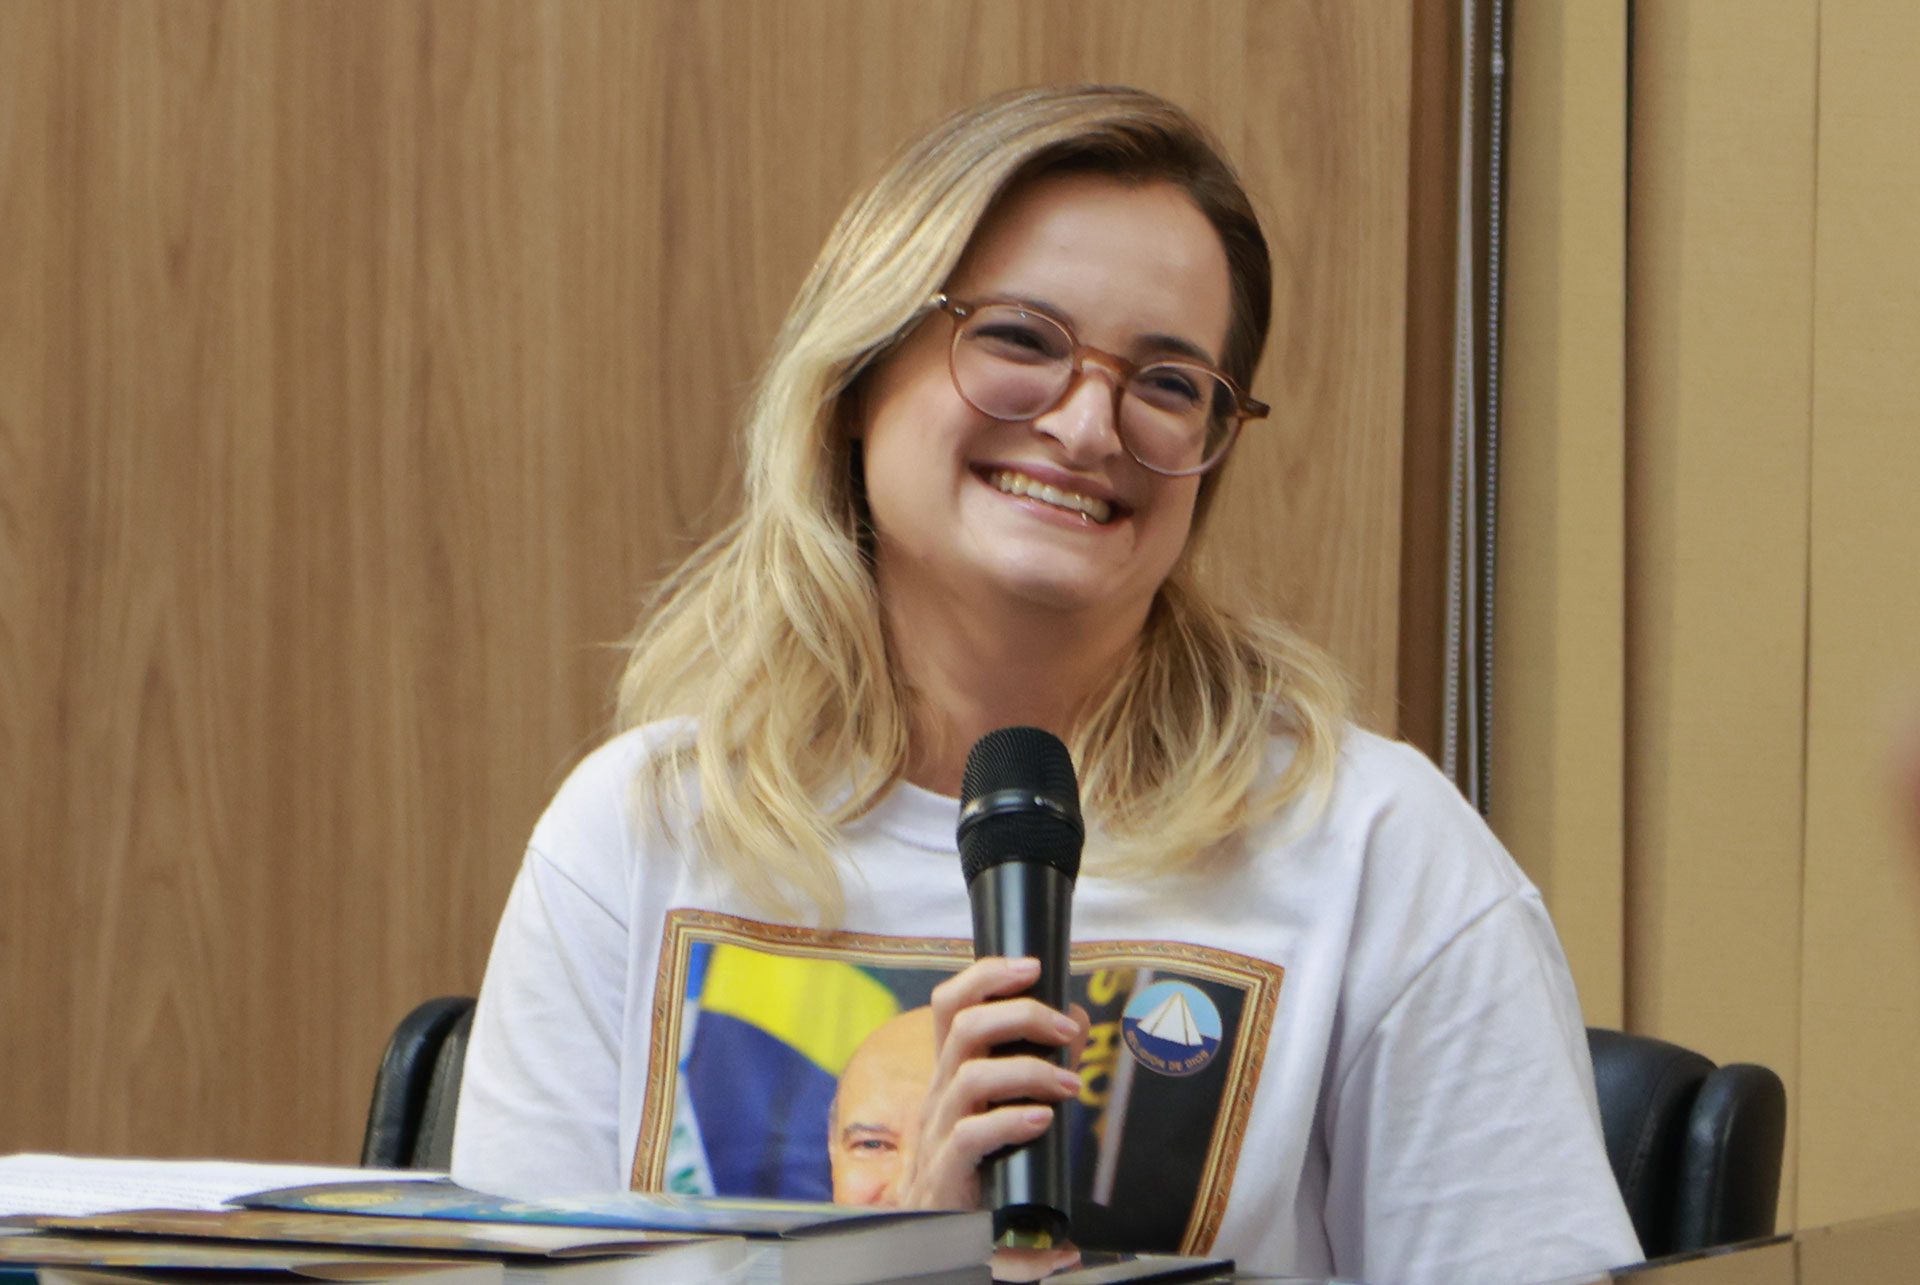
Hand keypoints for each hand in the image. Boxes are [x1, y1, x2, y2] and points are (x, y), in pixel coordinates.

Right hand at [895, 956, 1089, 1211]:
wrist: (942, 1236)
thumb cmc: (982, 1164)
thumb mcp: (1007, 1106)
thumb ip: (1040, 1063)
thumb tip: (1078, 1019)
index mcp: (950, 1071)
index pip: (951, 1004)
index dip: (986, 975)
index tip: (1033, 966)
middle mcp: (938, 1093)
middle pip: (964, 1028)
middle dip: (1022, 1015)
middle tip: (1068, 1030)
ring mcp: (938, 1132)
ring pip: (970, 1078)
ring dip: (1029, 1071)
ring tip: (1071, 1085)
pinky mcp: (947, 1173)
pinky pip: (972, 1136)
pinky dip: (1011, 1121)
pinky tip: (1042, 1121)